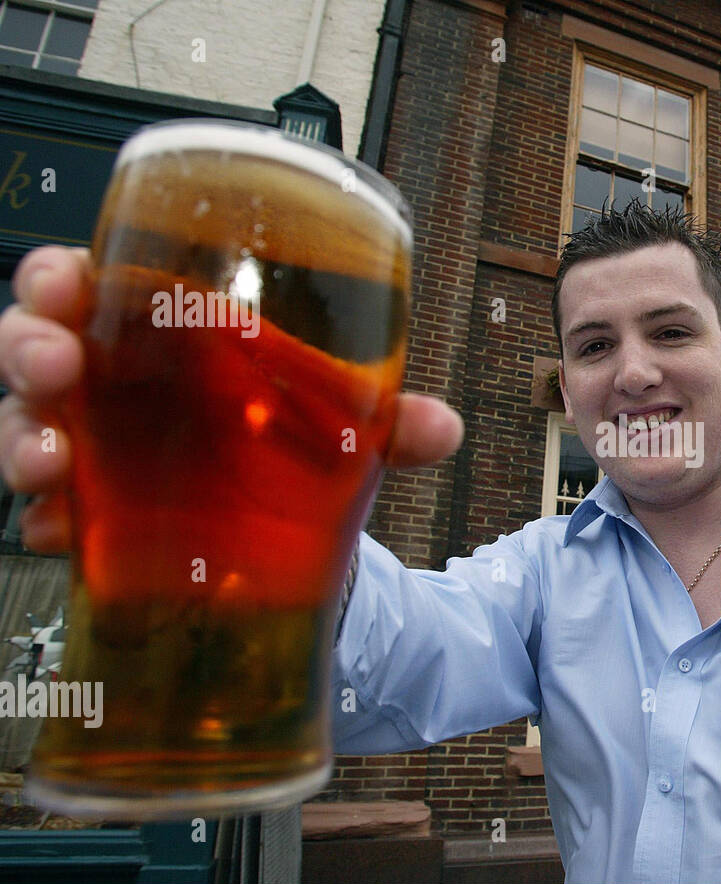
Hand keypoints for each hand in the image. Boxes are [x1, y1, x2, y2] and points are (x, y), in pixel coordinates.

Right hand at [0, 245, 464, 553]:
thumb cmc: (286, 434)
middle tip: (56, 369)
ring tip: (53, 465)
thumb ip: (385, 421)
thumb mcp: (335, 420)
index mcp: (163, 330)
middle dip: (29, 346)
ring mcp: (95, 443)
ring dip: (23, 438)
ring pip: (25, 423)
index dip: (58, 276)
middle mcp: (115, 380)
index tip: (66, 282)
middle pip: (36, 343)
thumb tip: (442, 430)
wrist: (286, 526)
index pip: (88, 281)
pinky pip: (45, 510)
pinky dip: (46, 521)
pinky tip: (61, 533)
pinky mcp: (92, 510)